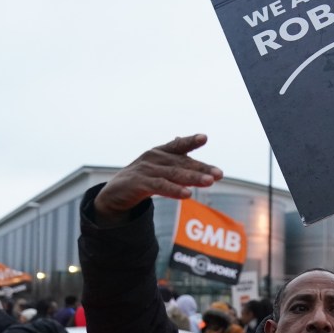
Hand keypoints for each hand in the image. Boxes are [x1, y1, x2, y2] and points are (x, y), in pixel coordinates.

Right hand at [93, 134, 222, 225]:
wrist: (114, 194)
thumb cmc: (141, 179)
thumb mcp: (158, 169)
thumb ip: (176, 163)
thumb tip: (194, 157)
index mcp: (159, 152)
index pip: (178, 145)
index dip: (190, 141)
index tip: (204, 138)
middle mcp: (154, 158)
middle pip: (182, 163)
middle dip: (202, 168)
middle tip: (219, 174)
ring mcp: (146, 170)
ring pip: (174, 174)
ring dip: (193, 178)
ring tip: (209, 182)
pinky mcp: (140, 183)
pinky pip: (161, 187)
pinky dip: (175, 190)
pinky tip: (187, 194)